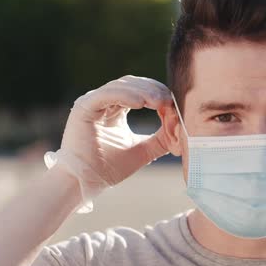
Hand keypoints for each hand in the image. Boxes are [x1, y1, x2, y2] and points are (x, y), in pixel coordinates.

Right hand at [46, 75, 171, 207]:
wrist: (87, 182)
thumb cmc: (110, 167)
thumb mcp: (145, 150)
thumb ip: (162, 138)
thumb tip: (181, 129)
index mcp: (117, 108)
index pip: (141, 90)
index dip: (158, 94)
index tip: (174, 104)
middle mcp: (104, 102)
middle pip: (133, 84)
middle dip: (153, 90)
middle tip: (168, 100)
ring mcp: (93, 102)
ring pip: (121, 86)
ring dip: (143, 92)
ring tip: (158, 102)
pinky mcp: (84, 108)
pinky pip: (106, 95)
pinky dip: (125, 96)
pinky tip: (140, 104)